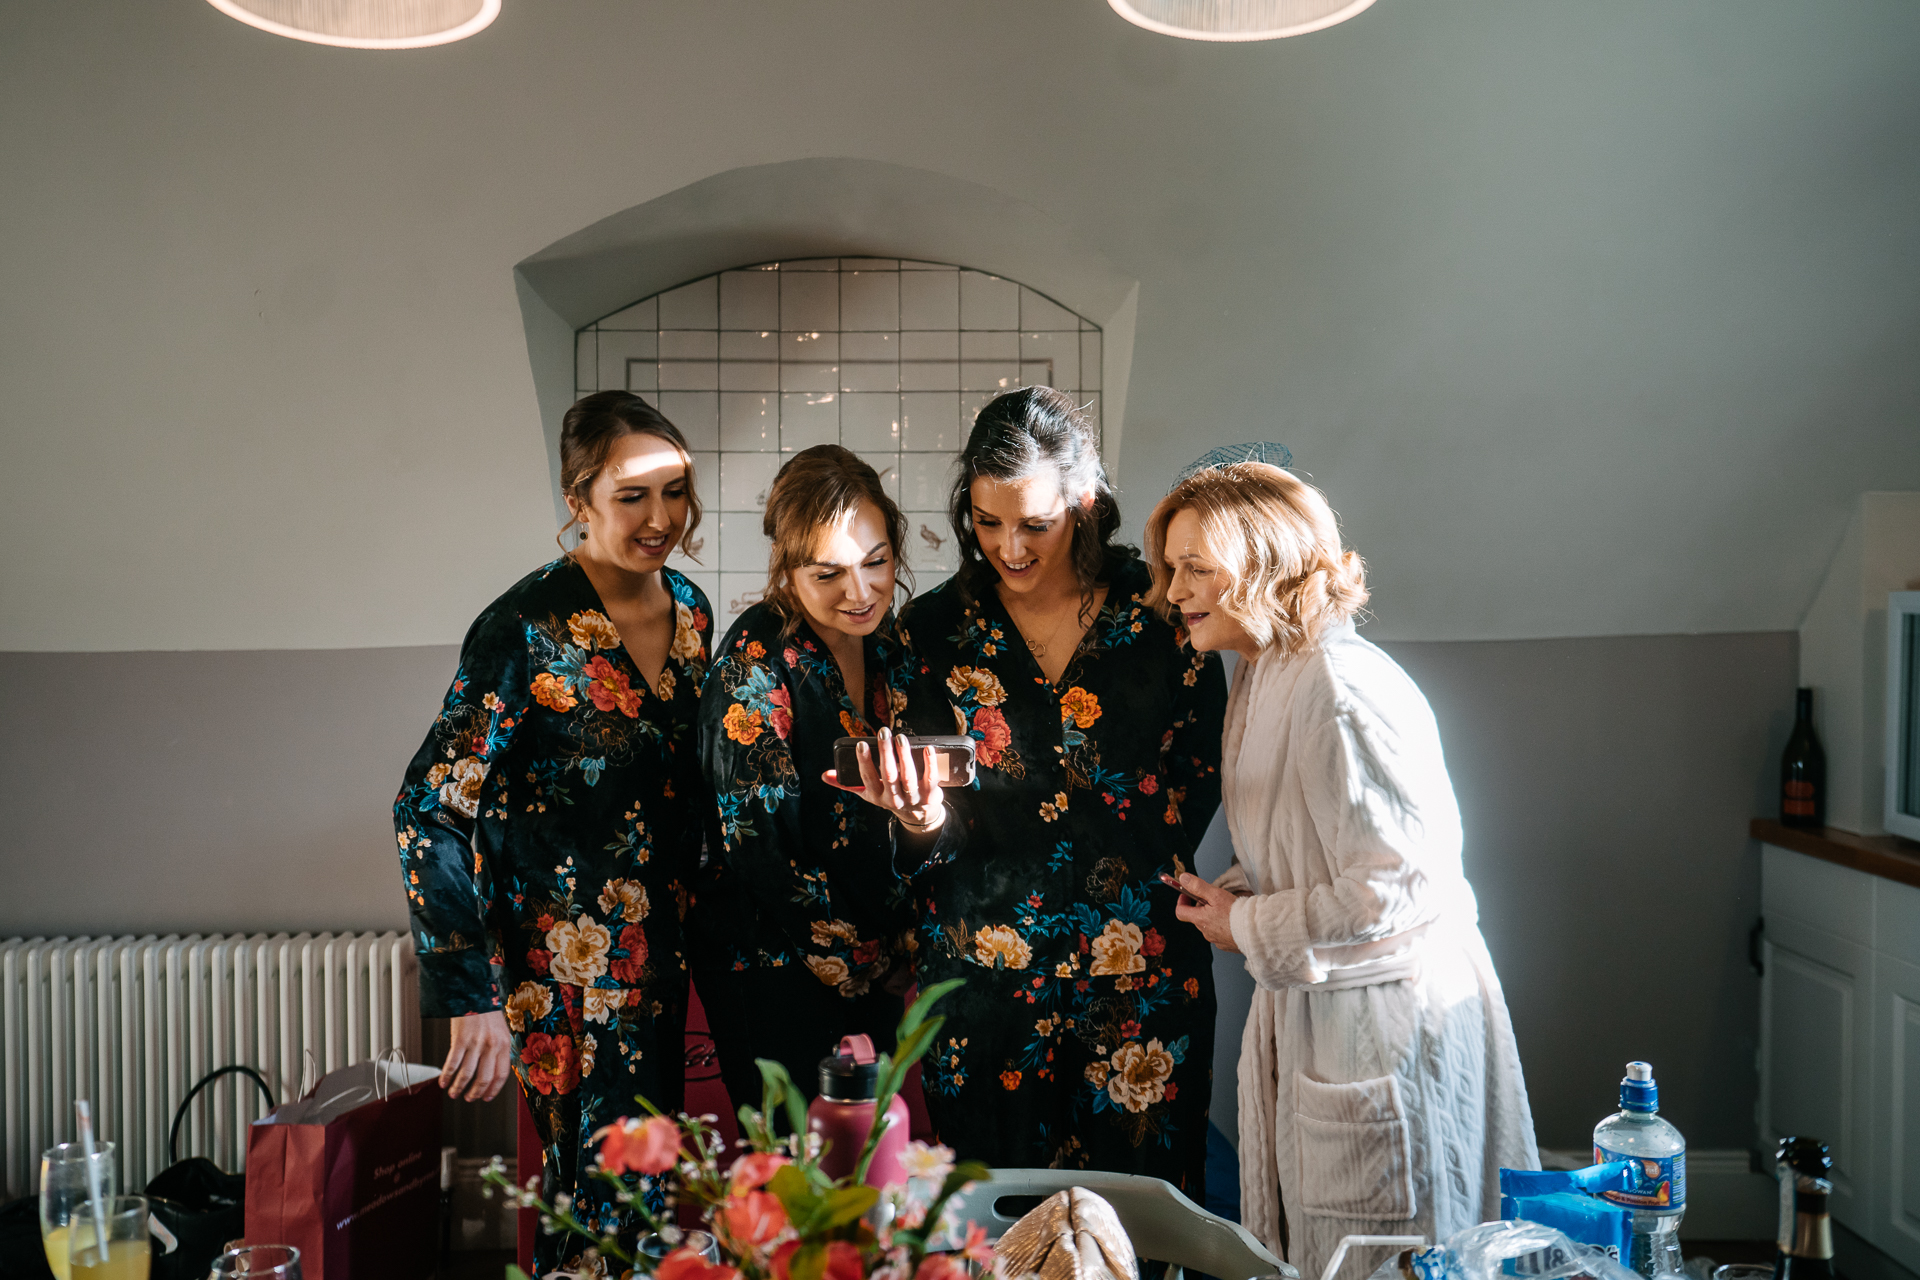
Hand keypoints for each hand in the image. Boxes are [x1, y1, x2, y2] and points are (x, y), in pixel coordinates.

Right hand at [440, 1010, 512, 1101]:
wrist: (474, 994)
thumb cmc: (487, 1013)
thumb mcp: (501, 1031)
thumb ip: (499, 1049)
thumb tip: (495, 1070)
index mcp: (504, 1044)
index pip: (502, 1074)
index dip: (494, 1089)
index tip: (486, 1097)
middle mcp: (491, 1045)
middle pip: (485, 1078)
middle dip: (475, 1092)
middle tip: (469, 1098)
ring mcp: (476, 1043)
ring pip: (467, 1074)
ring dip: (459, 1088)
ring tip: (454, 1094)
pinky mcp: (460, 1039)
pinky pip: (453, 1063)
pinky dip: (447, 1075)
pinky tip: (443, 1082)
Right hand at [823, 726, 945, 835]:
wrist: (918, 816)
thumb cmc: (889, 797)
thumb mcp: (868, 793)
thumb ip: (847, 783)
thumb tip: (825, 774)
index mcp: (876, 796)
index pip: (868, 779)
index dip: (864, 762)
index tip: (862, 744)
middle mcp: (894, 798)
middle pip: (889, 775)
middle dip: (885, 753)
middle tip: (884, 732)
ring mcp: (913, 798)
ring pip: (909, 777)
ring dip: (904, 756)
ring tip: (901, 738)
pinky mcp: (930, 795)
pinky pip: (931, 778)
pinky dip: (930, 763)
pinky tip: (927, 748)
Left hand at [1164, 873, 1242, 953]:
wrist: (1255, 931)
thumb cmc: (1236, 913)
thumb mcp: (1216, 894)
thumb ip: (1198, 886)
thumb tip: (1183, 879)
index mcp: (1200, 920)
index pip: (1180, 912)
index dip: (1182, 901)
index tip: (1186, 894)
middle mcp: (1205, 932)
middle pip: (1196, 918)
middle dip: (1202, 907)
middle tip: (1214, 899)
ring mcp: (1216, 940)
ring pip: (1209, 926)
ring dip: (1213, 917)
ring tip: (1227, 910)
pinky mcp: (1226, 945)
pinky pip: (1220, 934)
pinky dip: (1223, 927)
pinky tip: (1233, 921)